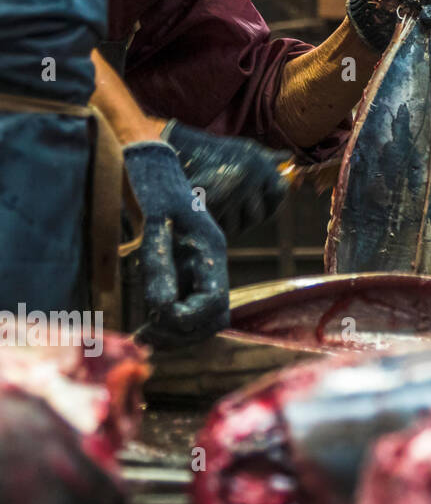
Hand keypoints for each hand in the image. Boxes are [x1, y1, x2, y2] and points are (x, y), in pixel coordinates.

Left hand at [122, 141, 228, 348]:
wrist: (158, 169)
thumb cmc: (155, 190)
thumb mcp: (155, 224)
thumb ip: (159, 265)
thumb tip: (162, 307)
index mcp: (211, 251)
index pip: (214, 303)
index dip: (187, 319)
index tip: (154, 317)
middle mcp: (212, 264)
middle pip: (214, 318)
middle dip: (182, 333)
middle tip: (146, 334)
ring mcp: (202, 270)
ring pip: (204, 319)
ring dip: (177, 333)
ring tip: (144, 334)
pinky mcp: (189, 273)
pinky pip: (190, 310)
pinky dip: (171, 324)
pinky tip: (147, 323)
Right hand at [162, 122, 290, 238]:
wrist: (181, 149)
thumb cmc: (218, 152)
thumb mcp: (247, 150)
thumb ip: (269, 158)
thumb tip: (289, 158)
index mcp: (260, 167)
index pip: (279, 193)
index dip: (275, 202)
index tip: (267, 203)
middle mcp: (247, 181)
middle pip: (259, 216)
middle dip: (251, 218)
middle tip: (241, 212)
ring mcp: (228, 195)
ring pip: (239, 226)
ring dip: (233, 223)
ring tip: (224, 212)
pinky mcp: (210, 206)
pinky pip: (221, 228)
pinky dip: (218, 225)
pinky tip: (214, 215)